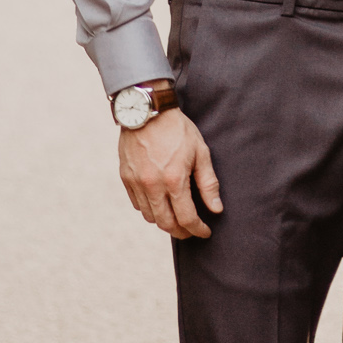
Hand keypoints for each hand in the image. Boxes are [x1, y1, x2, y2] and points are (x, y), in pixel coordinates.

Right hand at [118, 99, 221, 238]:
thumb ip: (208, 183)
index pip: (187, 218)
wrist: (147, 110)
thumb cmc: (177, 129)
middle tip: (192, 231)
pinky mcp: (126, 178)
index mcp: (174, 180)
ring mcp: (136, 183)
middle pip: (166, 224)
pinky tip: (160, 204)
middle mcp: (153, 186)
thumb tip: (216, 209)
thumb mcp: (200, 152)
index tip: (205, 232)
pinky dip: (149, 210)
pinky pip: (137, 204)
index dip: (198, 229)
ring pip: (150, 217)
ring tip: (177, 218)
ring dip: (165, 222)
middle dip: (181, 232)